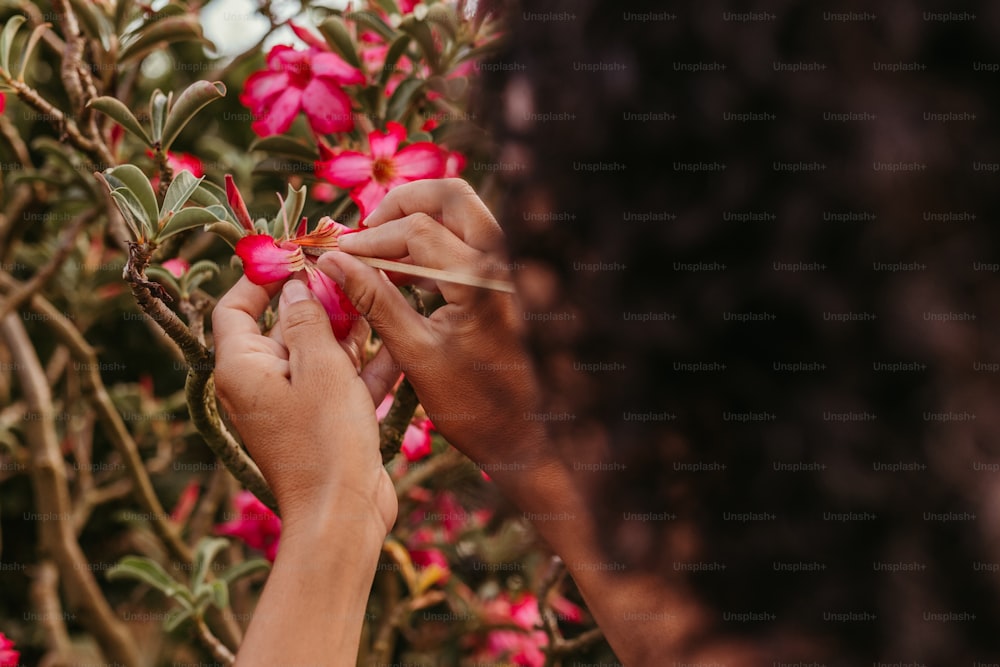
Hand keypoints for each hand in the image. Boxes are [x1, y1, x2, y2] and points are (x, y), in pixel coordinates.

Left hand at [212, 276, 396, 537]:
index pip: (236, 307)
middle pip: (284, 326)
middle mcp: (260, 383)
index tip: (297, 257)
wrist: (342, 514)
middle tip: (354, 276)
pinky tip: (396, 348)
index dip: (262, 278)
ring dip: (349, 331)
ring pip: (317, 353)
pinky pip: (338, 382)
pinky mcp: (321, 422)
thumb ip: (309, 319)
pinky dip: (363, 367)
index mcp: (243, 367)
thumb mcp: (321, 367)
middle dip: (321, 302)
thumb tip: (297, 286)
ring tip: (381, 302)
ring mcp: (292, 405)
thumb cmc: (326, 439)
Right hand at [316, 179, 549, 470]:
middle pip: (450, 196)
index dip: (371, 239)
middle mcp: (506, 262)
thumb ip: (374, 301)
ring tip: (377, 255)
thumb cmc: (473, 406)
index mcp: (482, 280)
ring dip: (418, 222)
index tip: (337, 254)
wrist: (528, 435)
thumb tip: (333, 262)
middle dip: (401, 205)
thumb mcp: (415, 353)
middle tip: (365, 235)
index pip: (417, 230)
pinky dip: (435, 246)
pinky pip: (471, 241)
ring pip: (464, 213)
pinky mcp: (509, 279)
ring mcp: (513, 268)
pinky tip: (403, 275)